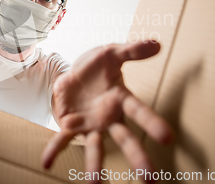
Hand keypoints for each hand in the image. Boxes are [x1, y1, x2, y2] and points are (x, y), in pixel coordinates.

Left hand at [42, 41, 172, 183]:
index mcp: (121, 99)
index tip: (167, 138)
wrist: (74, 72)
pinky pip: (62, 139)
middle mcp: (109, 117)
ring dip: (95, 165)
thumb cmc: (98, 66)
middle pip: (125, 138)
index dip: (152, 123)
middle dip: (136, 157)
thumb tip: (157, 44)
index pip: (139, 111)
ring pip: (96, 146)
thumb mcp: (112, 53)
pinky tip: (47, 163)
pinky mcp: (71, 126)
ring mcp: (91, 124)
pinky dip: (54, 150)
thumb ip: (132, 50)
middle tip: (150, 179)